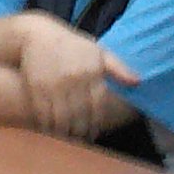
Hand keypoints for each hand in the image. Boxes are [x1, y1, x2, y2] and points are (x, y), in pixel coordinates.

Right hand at [15, 15, 139, 139]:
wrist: (37, 33)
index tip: (93, 133)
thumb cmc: (72, 45)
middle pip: (79, 115)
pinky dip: (47, 125)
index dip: (96, 123)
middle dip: (80, 131)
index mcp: (92, 71)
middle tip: (80, 139)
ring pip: (61, 118)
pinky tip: (51, 130)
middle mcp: (74, 79)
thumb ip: (118, 68)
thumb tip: (138, 82)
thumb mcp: (97, 51)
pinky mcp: (36, 87)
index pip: (98, 106)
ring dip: (64, 132)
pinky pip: (43, 113)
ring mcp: (54, 84)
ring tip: (67, 138)